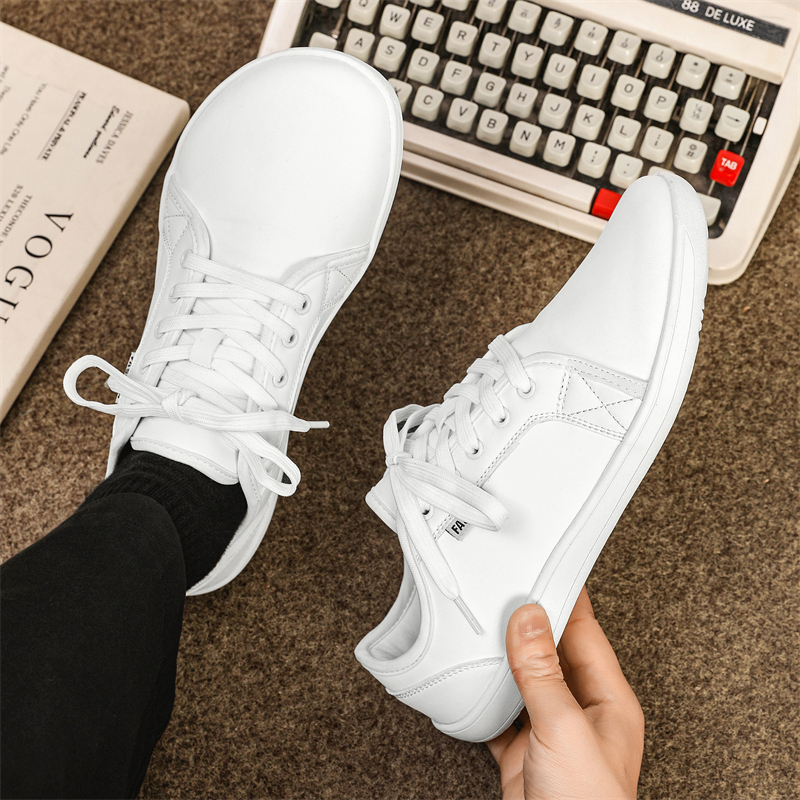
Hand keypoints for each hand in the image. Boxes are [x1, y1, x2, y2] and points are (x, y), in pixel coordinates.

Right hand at [487, 588, 643, 799]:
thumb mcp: (563, 729)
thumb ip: (542, 672)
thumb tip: (529, 617)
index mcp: (607, 699)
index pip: (584, 631)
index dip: (563, 596)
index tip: (541, 564)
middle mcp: (581, 711)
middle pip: (551, 652)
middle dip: (526, 622)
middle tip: (499, 589)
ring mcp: (550, 733)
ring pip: (523, 680)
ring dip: (501, 658)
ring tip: (479, 625)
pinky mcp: (523, 755)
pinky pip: (500, 712)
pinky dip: (482, 696)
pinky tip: (467, 679)